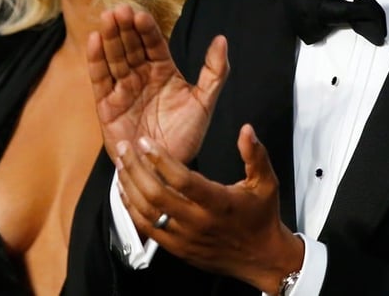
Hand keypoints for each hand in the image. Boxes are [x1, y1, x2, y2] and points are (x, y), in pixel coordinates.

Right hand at [87, 4, 228, 163]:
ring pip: (115, 58)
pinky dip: (96, 60)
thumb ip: (215, 72)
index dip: (147, 30)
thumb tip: (222, 39)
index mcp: (163, 71)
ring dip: (110, 38)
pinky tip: (94, 40)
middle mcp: (141, 76)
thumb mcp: (205, 102)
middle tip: (120, 10)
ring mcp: (123, 89)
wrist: (166, 170)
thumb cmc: (186, 136)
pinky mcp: (106, 105)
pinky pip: (100, 79)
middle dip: (125, 28)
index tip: (141, 15)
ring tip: (107, 18)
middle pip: (131, 46)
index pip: (154, 44)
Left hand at [116, 124, 303, 293]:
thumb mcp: (266, 183)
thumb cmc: (262, 217)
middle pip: (157, 195)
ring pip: (147, 213)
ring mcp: (185, 238)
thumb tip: (246, 130)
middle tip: (125, 149)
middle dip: (136, 169)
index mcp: (219, 204)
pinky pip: (146, 228)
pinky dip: (131, 209)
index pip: (183, 180)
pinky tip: (125, 192)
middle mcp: (199, 222)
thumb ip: (255, 155)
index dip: (161, 160)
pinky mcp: (177, 248)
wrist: (262, 258)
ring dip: (130, 187)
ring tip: (121, 165)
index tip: (145, 142)